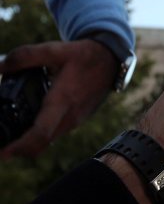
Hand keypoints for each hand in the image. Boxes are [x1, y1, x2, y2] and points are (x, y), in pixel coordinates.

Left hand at [0, 39, 116, 157]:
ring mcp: (75, 120)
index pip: (41, 133)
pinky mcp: (77, 120)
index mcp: (63, 100)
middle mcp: (70, 116)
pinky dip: (39, 136)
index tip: (2, 153)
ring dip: (27, 143)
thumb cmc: (85, 55)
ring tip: (10, 134)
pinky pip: (55, 134)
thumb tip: (0, 66)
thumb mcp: (56, 50)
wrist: (112, 60)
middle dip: (17, 151)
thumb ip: (26, 56)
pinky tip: (29, 122)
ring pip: (47, 142)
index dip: (19, 147)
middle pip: (40, 145)